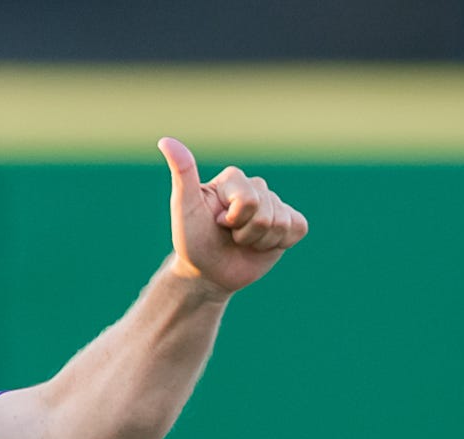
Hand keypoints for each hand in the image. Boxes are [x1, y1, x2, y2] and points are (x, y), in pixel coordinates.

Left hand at [158, 136, 308, 297]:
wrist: (207, 273)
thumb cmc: (193, 241)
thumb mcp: (184, 208)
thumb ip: (183, 174)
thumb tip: (166, 141)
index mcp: (233, 179)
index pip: (248, 200)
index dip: (232, 220)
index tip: (216, 223)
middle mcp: (255, 186)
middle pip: (265, 213)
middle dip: (244, 233)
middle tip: (229, 236)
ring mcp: (274, 204)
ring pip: (281, 223)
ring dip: (258, 241)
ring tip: (241, 241)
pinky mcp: (290, 222)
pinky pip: (297, 228)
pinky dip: (278, 243)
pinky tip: (262, 244)